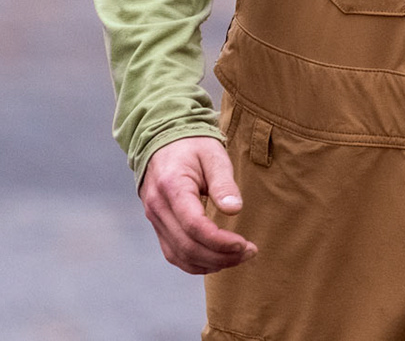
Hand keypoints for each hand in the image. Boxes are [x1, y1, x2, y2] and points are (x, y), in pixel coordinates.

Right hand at [139, 135, 257, 274]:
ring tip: (238, 257)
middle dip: (220, 256)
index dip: (220, 241)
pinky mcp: (158, 226)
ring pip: (179, 255)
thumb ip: (224, 183)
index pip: (194, 225)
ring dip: (210, 263)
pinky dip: (195, 263)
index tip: (244, 244)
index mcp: (172, 186)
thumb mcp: (214, 155)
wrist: (164, 140)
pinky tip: (218, 260)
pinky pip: (173, 253)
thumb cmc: (193, 146)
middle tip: (249, 253)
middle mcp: (158, 207)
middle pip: (187, 246)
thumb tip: (235, 210)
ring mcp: (154, 219)